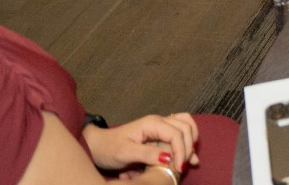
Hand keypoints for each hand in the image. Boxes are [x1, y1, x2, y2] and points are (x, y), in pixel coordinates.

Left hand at [85, 113, 199, 173]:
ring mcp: (160, 126)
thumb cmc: (109, 148)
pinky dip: (187, 141)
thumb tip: (169, 159)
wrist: (97, 145)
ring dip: (191, 141)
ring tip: (190, 159)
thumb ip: (148, 154)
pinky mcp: (160, 133)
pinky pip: (180, 132)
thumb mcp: (125, 153)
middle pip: (185, 127)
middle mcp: (159, 121)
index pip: (176, 134)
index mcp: (152, 123)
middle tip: (183, 166)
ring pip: (186, 125)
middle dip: (188, 147)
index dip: (181, 151)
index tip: (179, 168)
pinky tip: (188, 156)